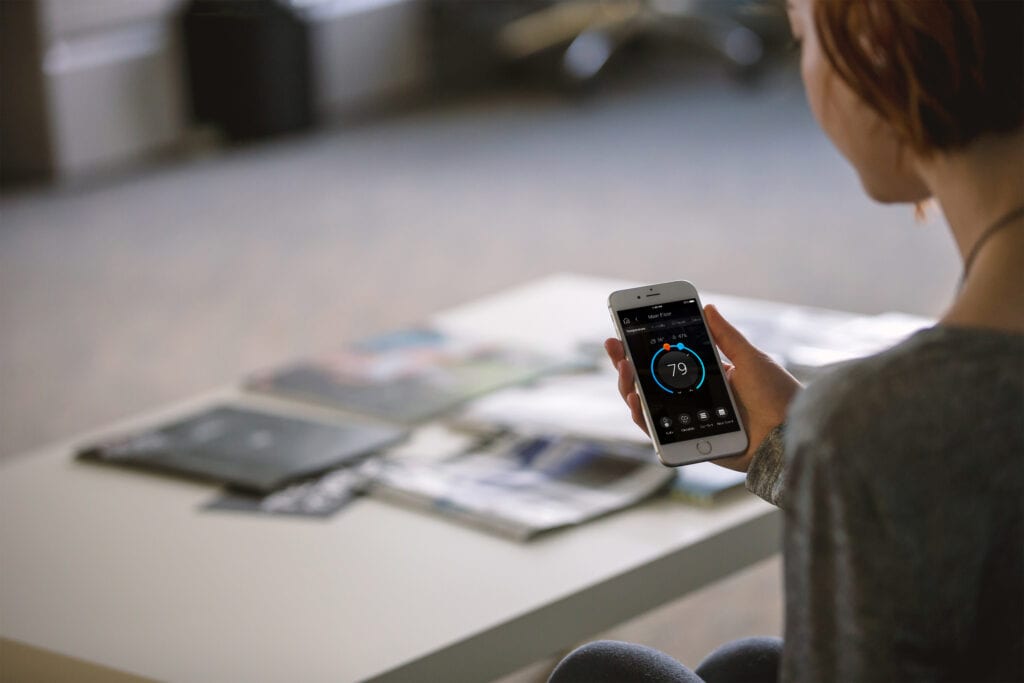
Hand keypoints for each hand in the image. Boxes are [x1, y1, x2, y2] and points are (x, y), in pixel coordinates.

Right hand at [604, 304, 800, 472]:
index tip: (626, 329)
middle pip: (649, 382)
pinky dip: (641, 416)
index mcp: (708, 378)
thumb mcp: (751, 358)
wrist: (790, 434)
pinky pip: (656, 431)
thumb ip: (725, 336)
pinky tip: (635, 397)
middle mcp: (693, 400)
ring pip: (646, 405)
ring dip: (629, 385)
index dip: (644, 348)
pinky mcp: (687, 443)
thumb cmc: (778, 397)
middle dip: (626, 363)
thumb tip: (708, 307)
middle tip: (614, 344)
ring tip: (625, 367)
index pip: (667, 361)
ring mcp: (687, 421)